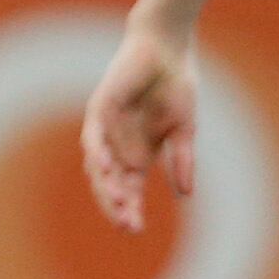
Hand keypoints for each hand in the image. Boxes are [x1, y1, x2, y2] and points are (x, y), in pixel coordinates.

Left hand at [81, 26, 200, 233]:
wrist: (169, 48)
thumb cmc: (177, 85)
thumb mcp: (184, 129)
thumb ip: (181, 160)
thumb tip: (185, 195)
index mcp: (137, 154)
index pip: (129, 189)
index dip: (130, 209)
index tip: (135, 230)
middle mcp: (118, 146)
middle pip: (111, 184)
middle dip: (117, 205)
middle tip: (127, 226)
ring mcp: (106, 129)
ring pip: (99, 166)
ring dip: (107, 186)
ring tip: (118, 204)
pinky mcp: (100, 109)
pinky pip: (93, 136)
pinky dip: (98, 153)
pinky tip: (106, 168)